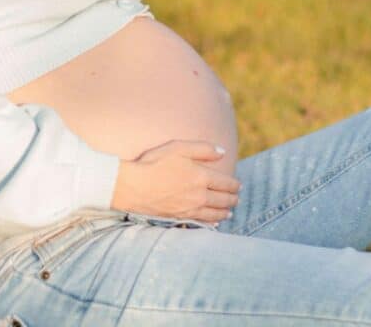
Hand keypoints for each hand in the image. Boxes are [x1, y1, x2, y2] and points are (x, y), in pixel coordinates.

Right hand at [110, 139, 240, 223]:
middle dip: (232, 199)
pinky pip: (202, 222)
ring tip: (230, 211)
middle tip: (237, 198)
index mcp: (201, 176)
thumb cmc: (153, 163)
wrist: (132, 186)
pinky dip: (212, 223)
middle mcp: (199, 195)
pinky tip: (214, 223)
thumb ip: (202, 149)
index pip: (225, 183)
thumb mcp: (177, 148)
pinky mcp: (180, 217)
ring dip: (225, 212)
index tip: (238, 185)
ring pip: (215, 213)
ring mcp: (190, 209)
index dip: (234, 184)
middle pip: (223, 199)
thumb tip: (223, 152)